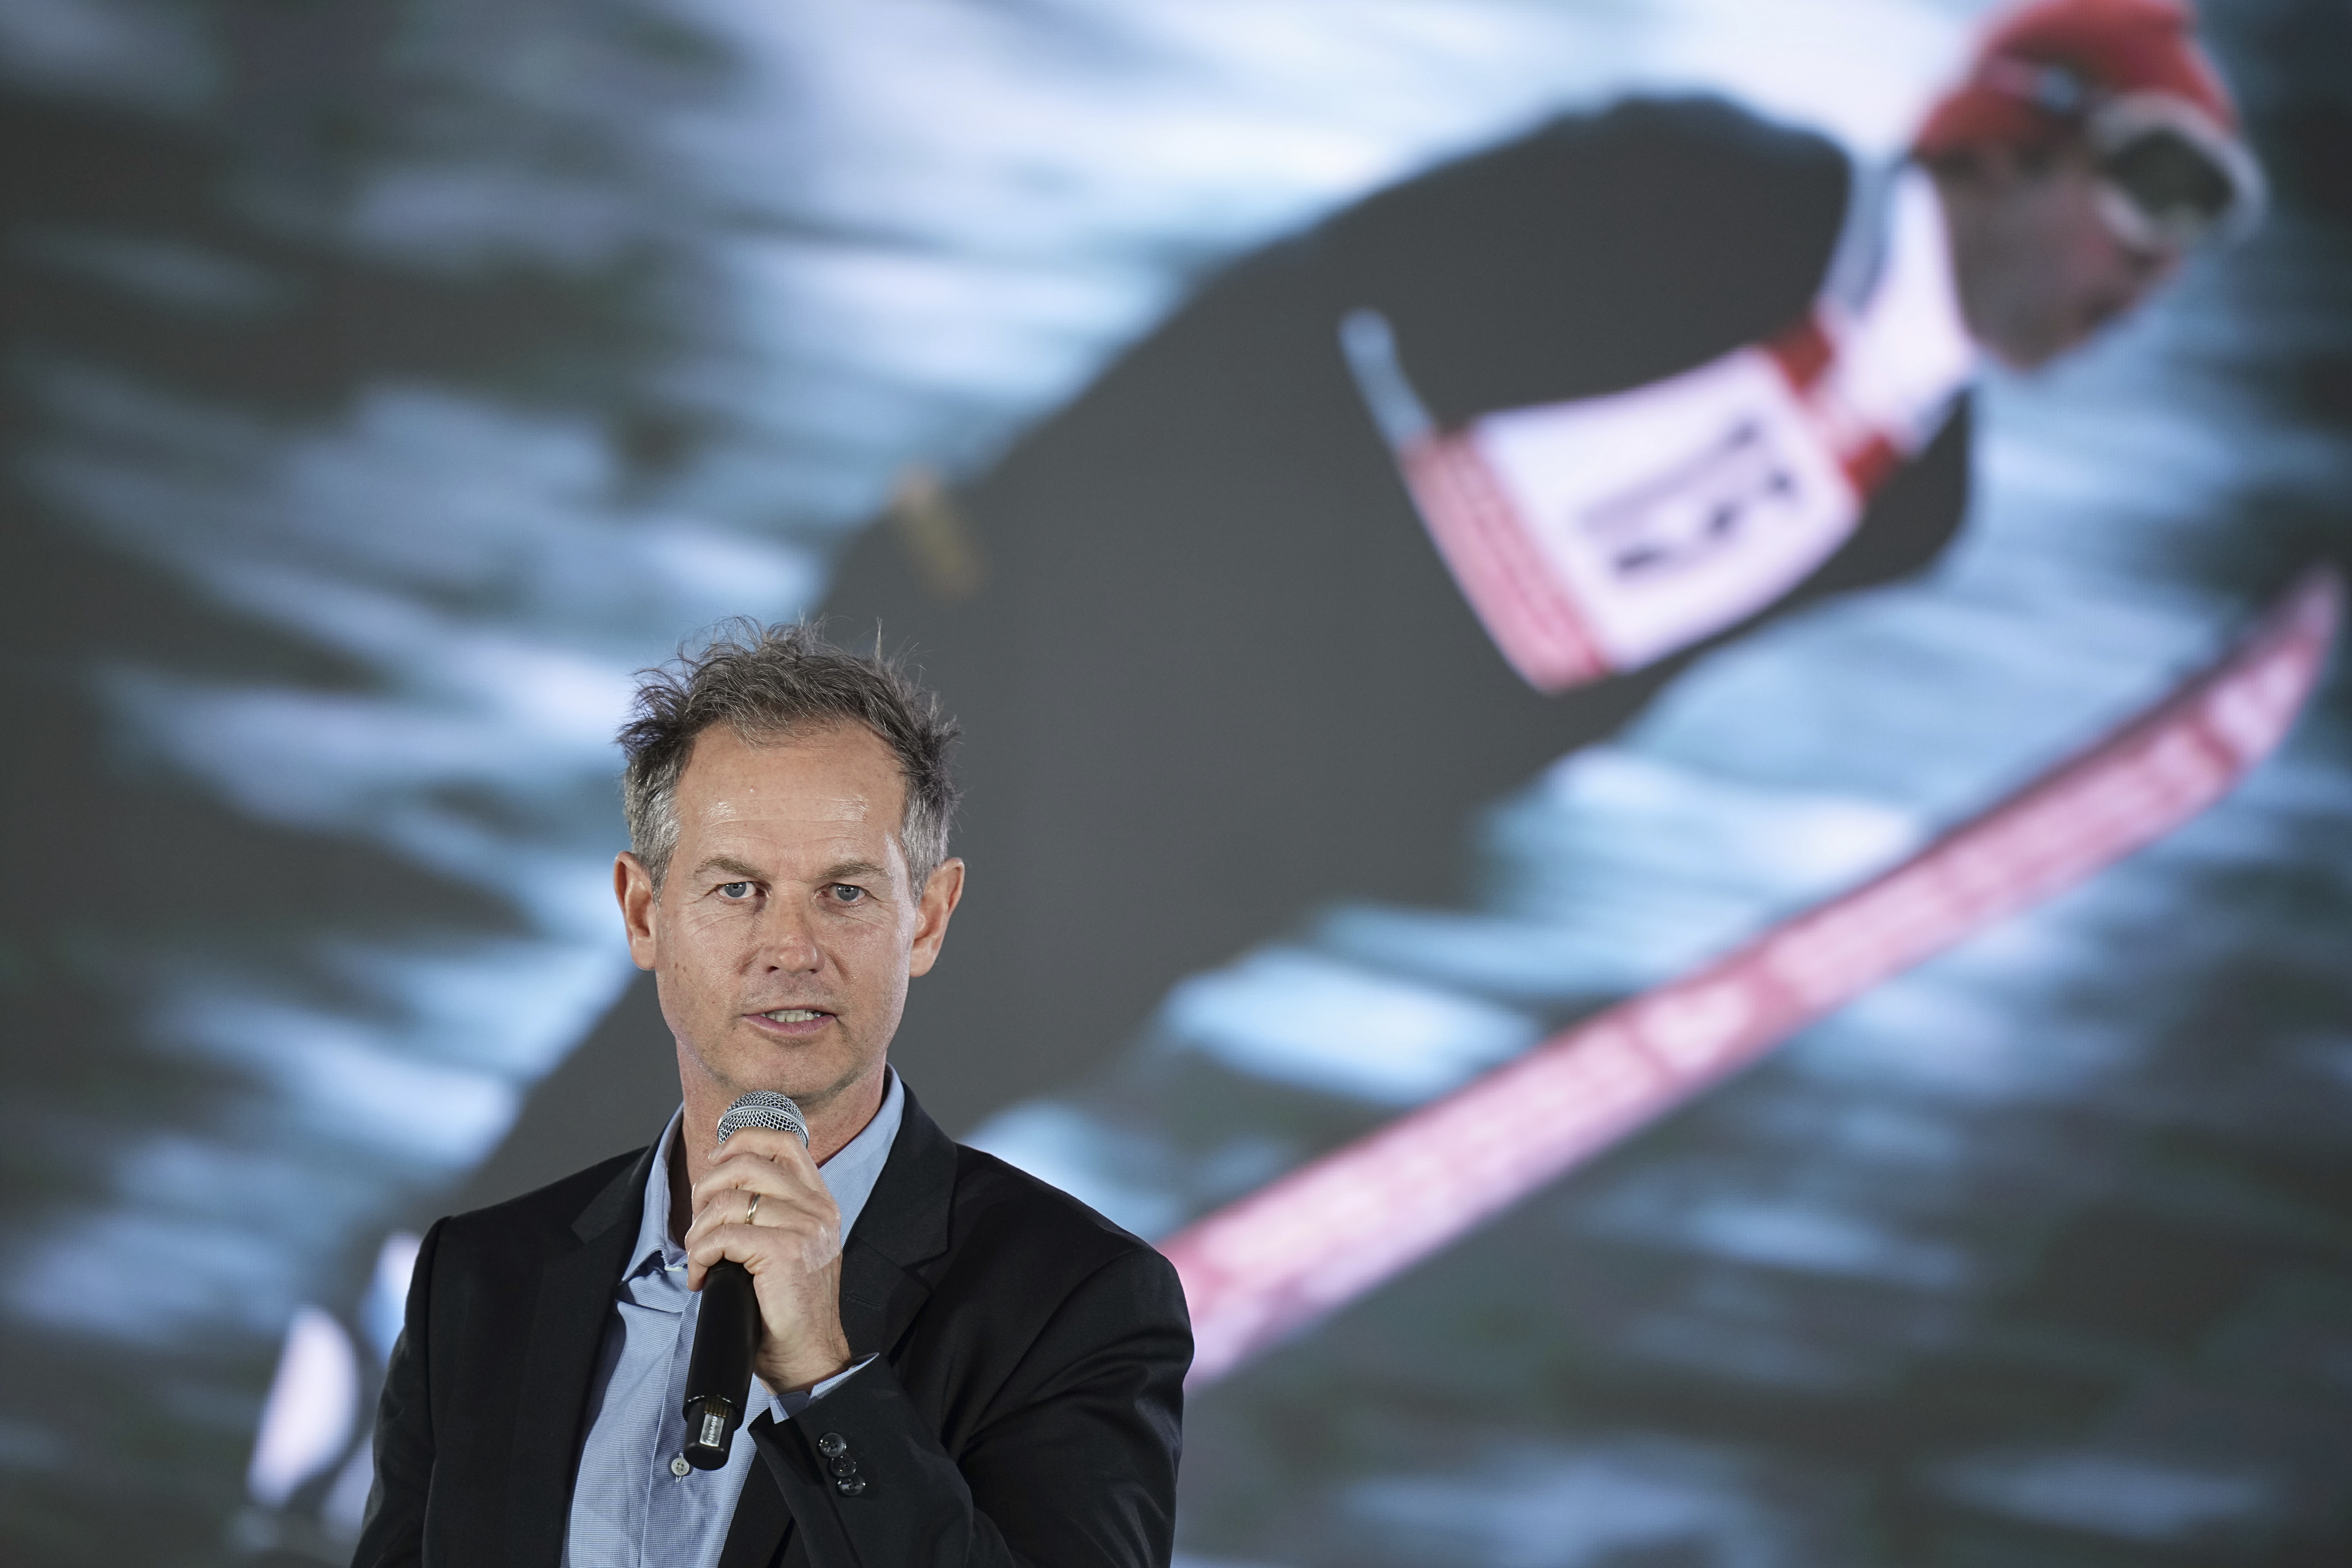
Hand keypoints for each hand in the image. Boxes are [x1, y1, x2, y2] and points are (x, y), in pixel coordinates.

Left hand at [684, 1126, 854, 1393]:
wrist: (808, 1356)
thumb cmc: (788, 1308)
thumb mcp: (791, 1247)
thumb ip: (772, 1212)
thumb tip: (719, 1184)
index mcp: (819, 1202)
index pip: (784, 1141)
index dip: (741, 1141)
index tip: (714, 1164)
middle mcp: (817, 1209)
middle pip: (747, 1164)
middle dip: (706, 1189)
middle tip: (699, 1226)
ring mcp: (804, 1229)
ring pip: (728, 1201)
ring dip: (698, 1231)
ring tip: (698, 1258)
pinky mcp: (784, 1252)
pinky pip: (722, 1237)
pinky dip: (700, 1255)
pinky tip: (702, 1276)